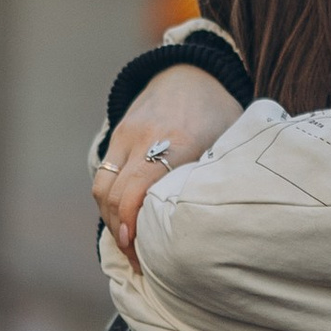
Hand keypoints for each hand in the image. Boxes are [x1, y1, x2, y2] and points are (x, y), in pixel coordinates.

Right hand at [93, 68, 243, 256]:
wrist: (190, 70)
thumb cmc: (217, 111)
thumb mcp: (228, 138)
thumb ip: (217, 174)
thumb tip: (218, 223)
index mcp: (176, 141)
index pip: (139, 189)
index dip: (132, 223)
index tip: (139, 251)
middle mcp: (144, 138)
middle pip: (113, 194)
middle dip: (119, 231)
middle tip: (137, 260)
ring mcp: (126, 135)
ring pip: (101, 186)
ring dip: (110, 219)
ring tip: (128, 244)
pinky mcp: (116, 135)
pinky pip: (103, 175)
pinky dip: (109, 201)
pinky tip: (124, 220)